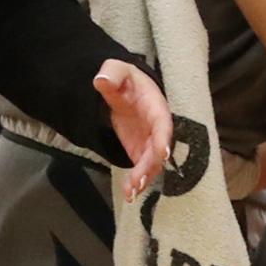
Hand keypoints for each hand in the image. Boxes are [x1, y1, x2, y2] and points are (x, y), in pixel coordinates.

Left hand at [93, 60, 171, 200]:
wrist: (125, 90)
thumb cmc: (125, 80)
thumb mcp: (117, 70)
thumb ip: (111, 74)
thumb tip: (102, 80)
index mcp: (155, 106)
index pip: (162, 123)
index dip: (163, 138)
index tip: (163, 153)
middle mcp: (157, 127)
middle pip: (158, 149)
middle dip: (150, 165)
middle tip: (139, 181)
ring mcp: (151, 142)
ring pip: (151, 163)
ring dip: (144, 178)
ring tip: (132, 192)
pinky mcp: (142, 152)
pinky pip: (142, 169)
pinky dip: (137, 182)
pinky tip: (128, 194)